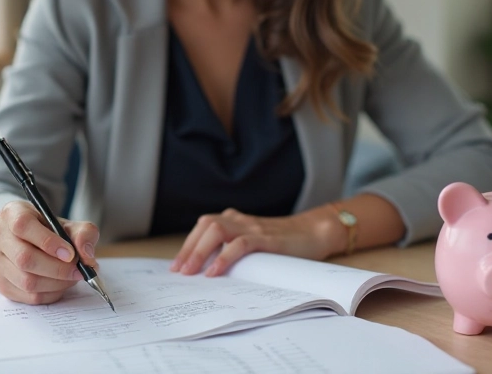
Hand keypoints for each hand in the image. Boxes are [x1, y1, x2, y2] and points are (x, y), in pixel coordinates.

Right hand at [0, 200, 99, 303]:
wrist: (35, 242)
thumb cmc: (52, 231)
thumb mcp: (70, 225)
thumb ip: (84, 234)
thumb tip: (86, 256)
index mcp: (12, 213)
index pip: (23, 226)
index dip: (48, 241)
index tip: (70, 254)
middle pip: (24, 258)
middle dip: (57, 269)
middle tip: (79, 271)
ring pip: (26, 281)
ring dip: (56, 283)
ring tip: (72, 277)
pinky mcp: (2, 284)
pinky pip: (28, 297)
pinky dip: (50, 294)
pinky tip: (61, 285)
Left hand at [170, 208, 337, 277]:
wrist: (315, 232)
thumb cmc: (284, 243)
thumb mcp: (254, 244)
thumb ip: (235, 250)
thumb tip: (210, 272)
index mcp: (235, 219)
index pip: (203, 227)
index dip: (187, 246)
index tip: (176, 266)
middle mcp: (239, 219)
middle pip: (205, 226)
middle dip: (188, 249)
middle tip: (178, 272)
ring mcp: (252, 227)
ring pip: (216, 230)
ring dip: (200, 251)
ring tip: (191, 272)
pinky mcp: (265, 238)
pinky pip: (239, 244)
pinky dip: (224, 257)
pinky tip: (215, 272)